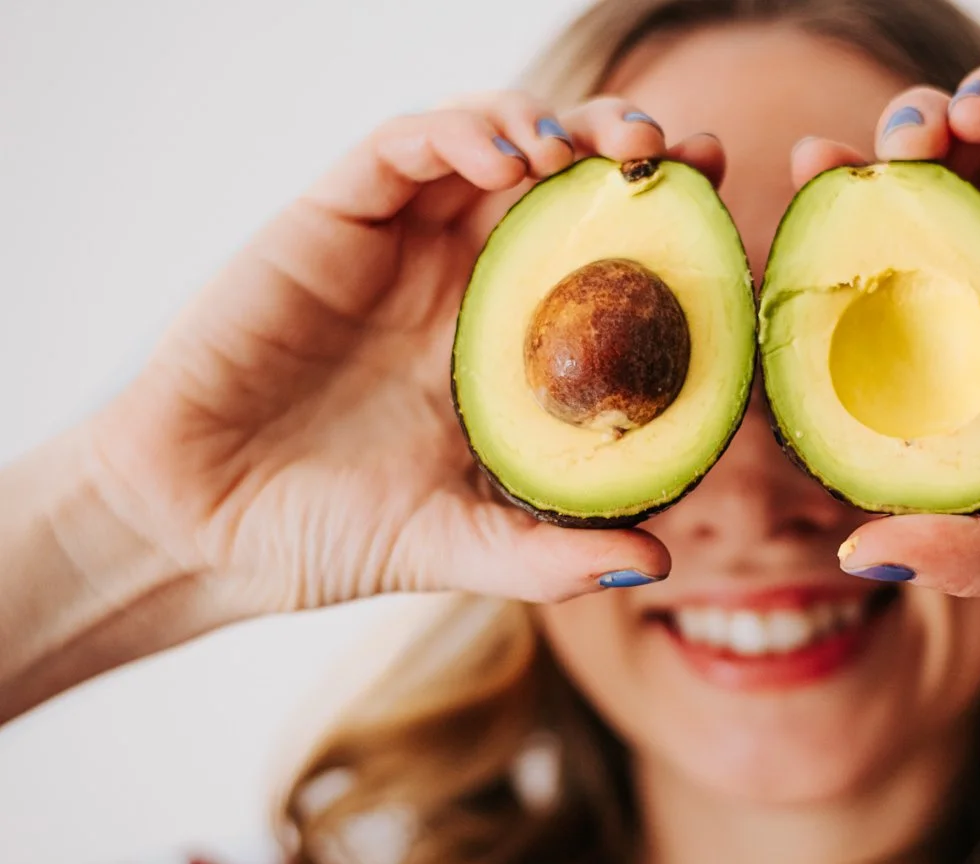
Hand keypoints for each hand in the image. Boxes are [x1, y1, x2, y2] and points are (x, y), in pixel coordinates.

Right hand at [87, 95, 723, 616]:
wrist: (197, 527)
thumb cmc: (325, 535)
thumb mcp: (460, 547)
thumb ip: (551, 555)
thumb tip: (659, 562)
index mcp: (502, 343)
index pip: (597, 262)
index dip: (662, 230)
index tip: (725, 213)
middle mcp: (459, 280)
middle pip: (560, 185)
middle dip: (624, 153)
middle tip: (681, 155)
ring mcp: (397, 244)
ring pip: (490, 144)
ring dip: (553, 127)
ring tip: (603, 148)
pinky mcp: (329, 218)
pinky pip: (402, 149)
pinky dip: (457, 134)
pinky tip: (506, 158)